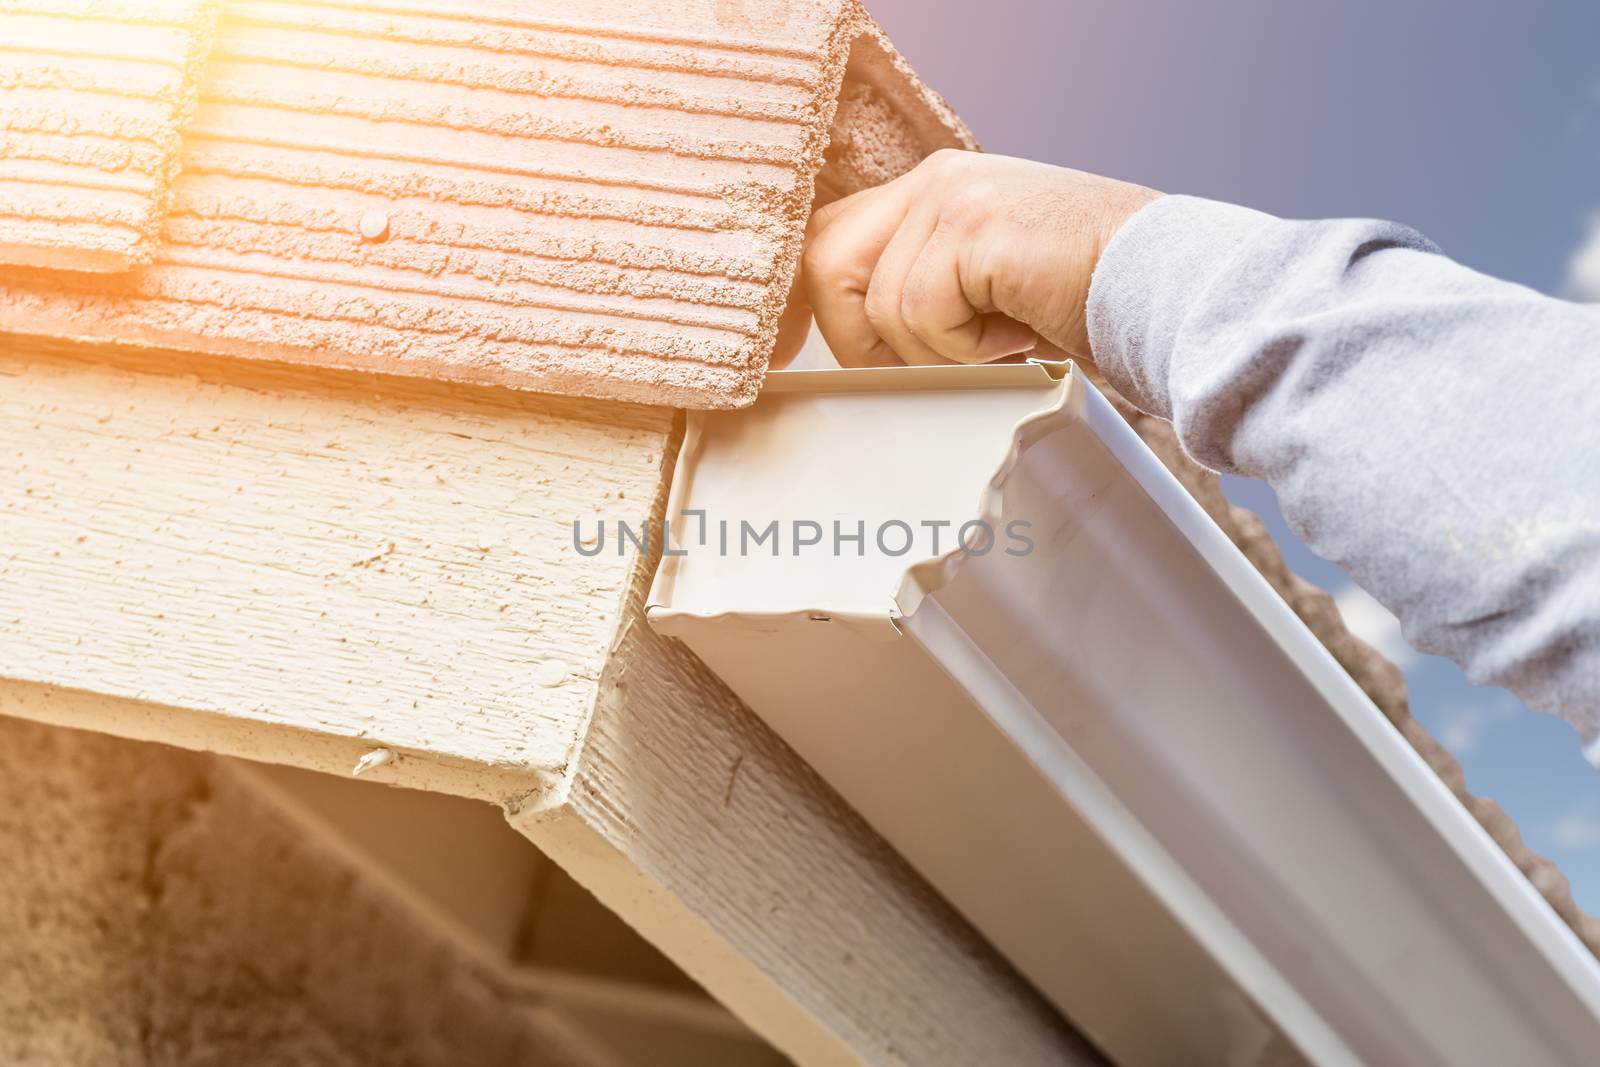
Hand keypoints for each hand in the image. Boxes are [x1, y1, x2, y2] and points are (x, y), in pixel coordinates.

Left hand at [798, 150, 1158, 366]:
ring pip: (882, 307)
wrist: (1168, 292)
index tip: (846, 365)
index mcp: (934, 190)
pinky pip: (921, 315)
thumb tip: (857, 357)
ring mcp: (952, 198)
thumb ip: (926, 293)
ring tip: (1005, 342)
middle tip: (930, 371)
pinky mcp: (973, 228)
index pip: (830, 241)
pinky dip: (969, 349)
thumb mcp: (986, 291)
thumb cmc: (1087, 306)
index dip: (825, 310)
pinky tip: (1021, 332)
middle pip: (825, 264)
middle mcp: (936, 181)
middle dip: (860, 341)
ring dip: (939, 353)